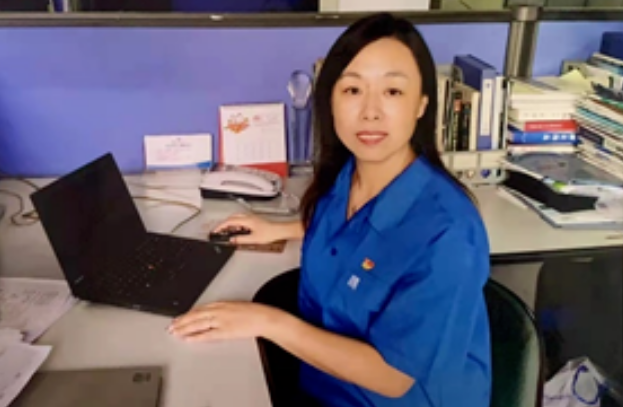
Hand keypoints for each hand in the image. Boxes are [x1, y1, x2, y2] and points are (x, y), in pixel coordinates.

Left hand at [168, 301, 282, 341]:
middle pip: (195, 316)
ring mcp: (221, 321)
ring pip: (198, 324)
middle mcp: (218, 311)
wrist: (263, 317)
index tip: (178, 318)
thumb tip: (210, 316)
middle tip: (171, 327)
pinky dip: (196, 337)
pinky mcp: (225, 331)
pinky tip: (188, 339)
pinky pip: (207, 334)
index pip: (198, 309)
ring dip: (185, 329)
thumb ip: (221, 310)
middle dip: (181, 322)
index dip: (186, 314)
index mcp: (220, 304)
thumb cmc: (252, 312)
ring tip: (176, 333)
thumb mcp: (234, 306)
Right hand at [211, 213, 282, 244]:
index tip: (215, 231)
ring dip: (230, 224)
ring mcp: (250, 218)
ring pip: (236, 218)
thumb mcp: (253, 239)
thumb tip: (232, 240)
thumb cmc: (269, 233)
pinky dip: (236, 224)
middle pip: (231, 218)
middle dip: (224, 224)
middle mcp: (247, 217)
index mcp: (246, 220)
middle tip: (220, 232)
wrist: (278, 230)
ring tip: (228, 233)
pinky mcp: (253, 220)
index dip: (221, 226)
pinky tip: (238, 231)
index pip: (229, 221)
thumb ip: (241, 239)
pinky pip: (241, 220)